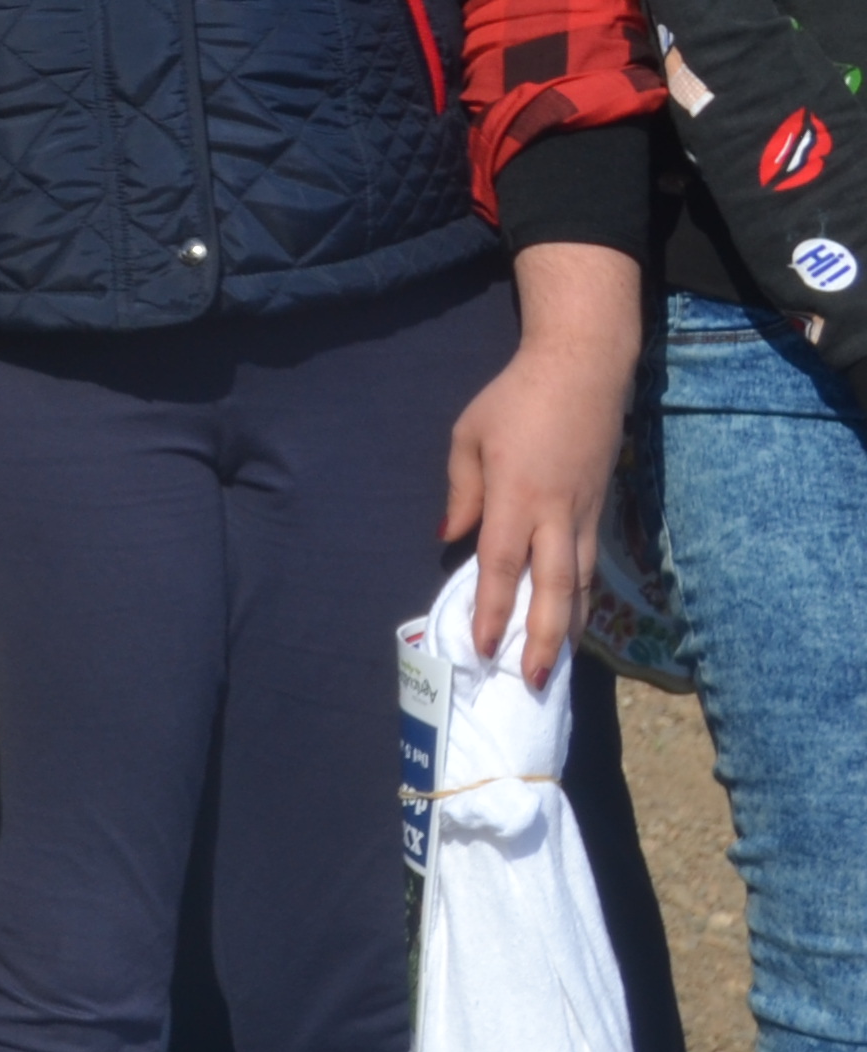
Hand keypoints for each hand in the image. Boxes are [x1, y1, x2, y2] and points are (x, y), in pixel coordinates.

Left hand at [447, 238, 638, 688]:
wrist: (584, 370)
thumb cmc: (514, 399)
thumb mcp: (468, 436)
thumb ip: (461, 491)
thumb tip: (451, 540)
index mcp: (515, 494)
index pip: (502, 564)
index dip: (494, 609)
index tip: (482, 646)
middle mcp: (555, 513)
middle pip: (552, 589)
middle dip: (541, 639)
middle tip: (530, 681)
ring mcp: (583, 515)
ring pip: (578, 585)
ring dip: (566, 629)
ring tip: (553, 669)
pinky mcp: (600, 512)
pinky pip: (589, 566)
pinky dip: (580, 600)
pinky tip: (571, 624)